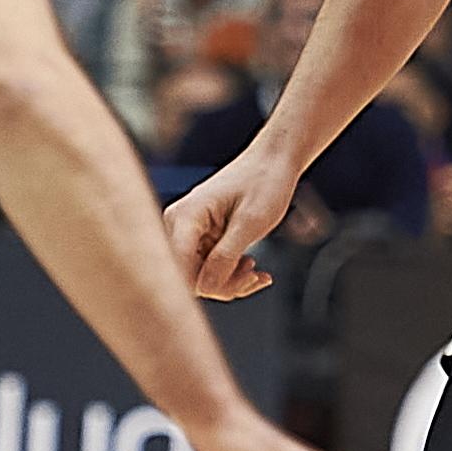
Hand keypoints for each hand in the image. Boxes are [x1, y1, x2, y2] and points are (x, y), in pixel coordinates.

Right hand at [161, 151, 295, 300]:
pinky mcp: (200, 239)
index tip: (241, 285)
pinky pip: (209, 269)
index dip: (206, 287)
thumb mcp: (250, 223)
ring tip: (256, 270)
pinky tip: (254, 270)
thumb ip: (225, 256)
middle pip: (189, 277)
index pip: (180, 270)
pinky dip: (231, 275)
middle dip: (223, 285)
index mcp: (185, 217)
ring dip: (230, 281)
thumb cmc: (264, 183)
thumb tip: (206, 288)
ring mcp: (188, 233)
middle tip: (255, 274)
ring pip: (200, 277)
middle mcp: (178, 225)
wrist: (273, 162)